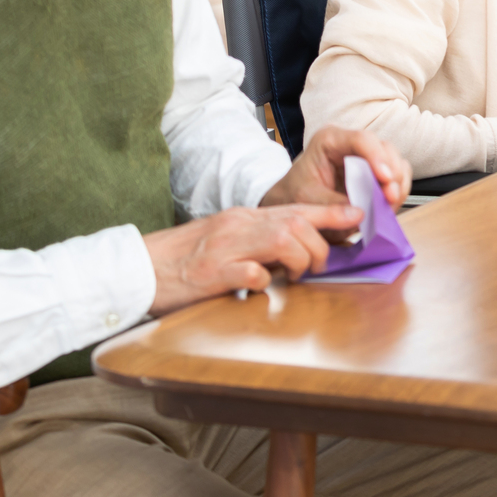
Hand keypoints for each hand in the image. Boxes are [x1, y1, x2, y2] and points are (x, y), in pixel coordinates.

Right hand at [144, 204, 358, 314]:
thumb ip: (258, 241)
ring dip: (299, 260)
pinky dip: (264, 281)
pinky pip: (250, 273)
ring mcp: (224, 249)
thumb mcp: (226, 241)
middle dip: (318, 245)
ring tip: (295, 276)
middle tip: (317, 266)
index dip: (329, 214)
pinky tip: (261, 287)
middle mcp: (237, 227)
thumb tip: (298, 248)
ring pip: (281, 240)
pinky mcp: (210, 274)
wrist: (140, 268)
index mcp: (243, 219)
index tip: (356, 217)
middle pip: (295, 223)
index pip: (294, 208)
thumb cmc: (185, 259)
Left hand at [261, 126, 410, 211]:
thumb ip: (332, 205)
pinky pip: (397, 175)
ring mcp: (366, 155)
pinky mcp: (376, 170)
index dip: (377, 157)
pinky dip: (398, 190)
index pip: (361, 139)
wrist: (293, 200)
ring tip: (390, 205)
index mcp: (330, 140)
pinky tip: (390, 205)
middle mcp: (352, 142)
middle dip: (392, 174)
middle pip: (384, 149)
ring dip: (398, 184)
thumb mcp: (307, 200)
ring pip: (395, 160)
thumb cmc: (296, 194)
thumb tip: (362, 212)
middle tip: (390, 198)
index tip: (385, 179)